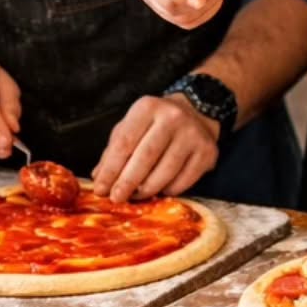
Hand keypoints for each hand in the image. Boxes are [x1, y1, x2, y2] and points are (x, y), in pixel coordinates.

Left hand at [90, 94, 219, 201]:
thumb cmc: (154, 124)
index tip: (100, 189)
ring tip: (136, 195)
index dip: (110, 169)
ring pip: (166, 171)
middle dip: (127, 182)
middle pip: (145, 157)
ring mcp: (193, 135)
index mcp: (147, 107)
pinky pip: (184, 181)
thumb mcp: (131, 127)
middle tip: (116, 198)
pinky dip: (168, 190)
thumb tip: (98, 178)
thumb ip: (113, 151)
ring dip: (147, 189)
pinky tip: (159, 189)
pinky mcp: (208, 152)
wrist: (195, 113)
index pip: (124, 142)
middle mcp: (172, 117)